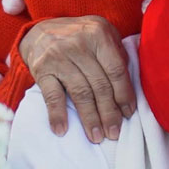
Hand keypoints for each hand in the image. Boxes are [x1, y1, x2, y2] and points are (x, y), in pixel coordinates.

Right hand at [19, 15, 134, 142]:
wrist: (39, 31)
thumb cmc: (78, 37)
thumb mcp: (100, 33)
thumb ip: (116, 53)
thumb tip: (129, 85)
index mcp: (98, 34)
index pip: (116, 70)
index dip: (124, 95)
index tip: (128, 114)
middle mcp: (79, 44)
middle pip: (99, 85)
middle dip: (109, 113)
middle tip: (114, 133)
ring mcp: (58, 56)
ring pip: (80, 93)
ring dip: (89, 119)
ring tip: (96, 137)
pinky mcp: (41, 69)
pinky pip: (52, 96)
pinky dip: (57, 114)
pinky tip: (62, 130)